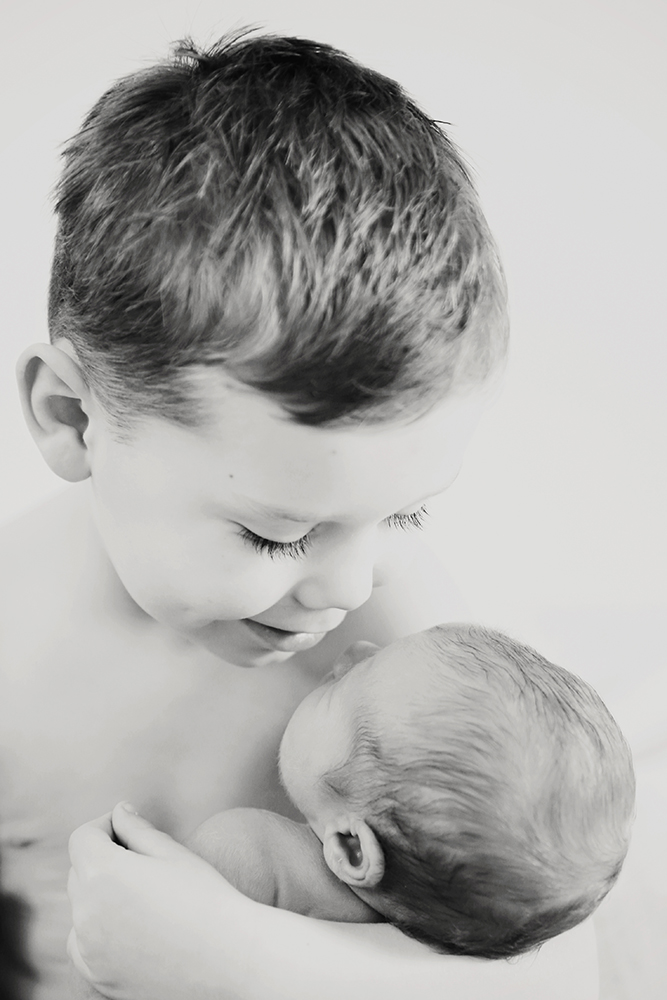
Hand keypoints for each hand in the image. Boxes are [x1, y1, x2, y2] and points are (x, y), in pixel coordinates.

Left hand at [68, 803, 250, 999]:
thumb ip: (137, 829)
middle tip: (146, 862)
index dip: (104, 826)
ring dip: (101, 894)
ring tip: (144, 896)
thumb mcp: (173, 852)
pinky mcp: (97, 976)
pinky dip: (98, 931)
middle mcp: (87, 913)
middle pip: (80, 871)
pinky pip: (83, 943)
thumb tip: (119, 812)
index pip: (83, 838)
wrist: (231, 960)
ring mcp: (89, 950)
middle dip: (104, 858)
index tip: (129, 829)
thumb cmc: (206, 899)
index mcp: (104, 874)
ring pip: (82, 907)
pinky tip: (132, 927)